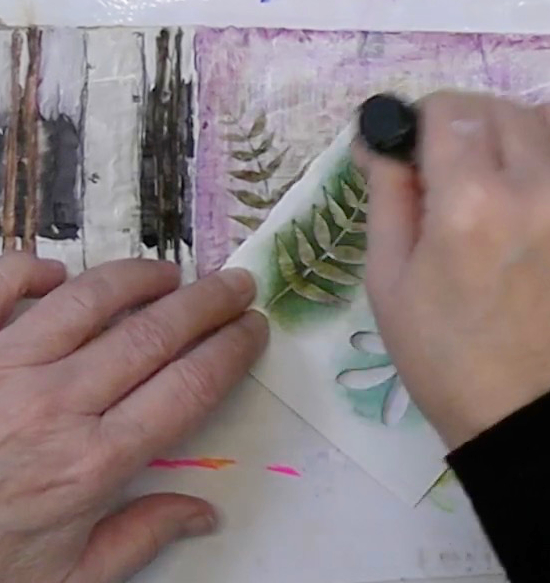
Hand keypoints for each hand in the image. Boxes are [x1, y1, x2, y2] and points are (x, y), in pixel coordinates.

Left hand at [0, 255, 267, 582]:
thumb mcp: (63, 582)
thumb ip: (137, 540)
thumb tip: (206, 512)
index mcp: (92, 464)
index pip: (188, 387)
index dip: (231, 351)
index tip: (253, 329)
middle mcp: (55, 406)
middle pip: (154, 334)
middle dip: (208, 302)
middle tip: (237, 283)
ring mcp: (4, 367)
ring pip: (89, 299)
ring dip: (140, 277)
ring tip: (169, 274)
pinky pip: (0, 285)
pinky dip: (30, 270)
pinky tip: (57, 275)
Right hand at [358, 92, 549, 448]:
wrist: (541, 418)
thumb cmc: (448, 358)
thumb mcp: (389, 281)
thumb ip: (386, 194)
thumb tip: (380, 137)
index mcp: (470, 204)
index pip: (449, 110)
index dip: (422, 118)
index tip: (415, 145)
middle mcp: (537, 187)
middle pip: (497, 107)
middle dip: (463, 123)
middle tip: (449, 166)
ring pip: (548, 116)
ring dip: (513, 130)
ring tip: (497, 173)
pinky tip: (534, 196)